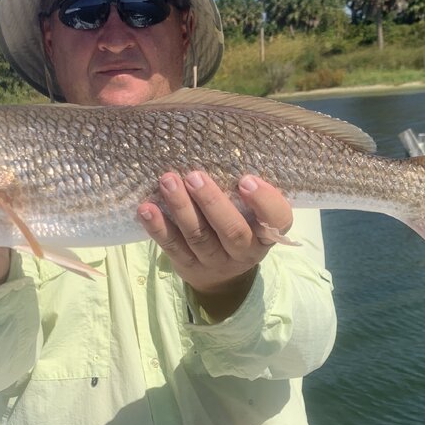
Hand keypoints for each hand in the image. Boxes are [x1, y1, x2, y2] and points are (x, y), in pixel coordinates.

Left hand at [138, 172, 292, 319]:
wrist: (222, 278)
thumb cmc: (240, 228)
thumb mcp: (253, 216)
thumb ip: (245, 193)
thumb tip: (220, 146)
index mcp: (266, 234)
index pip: (277, 219)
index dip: (264, 201)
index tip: (246, 180)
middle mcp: (244, 251)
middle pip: (232, 231)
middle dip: (212, 202)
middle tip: (194, 176)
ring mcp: (214, 261)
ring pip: (198, 236)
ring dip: (182, 208)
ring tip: (168, 182)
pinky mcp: (187, 265)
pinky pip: (172, 247)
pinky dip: (158, 227)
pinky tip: (146, 208)